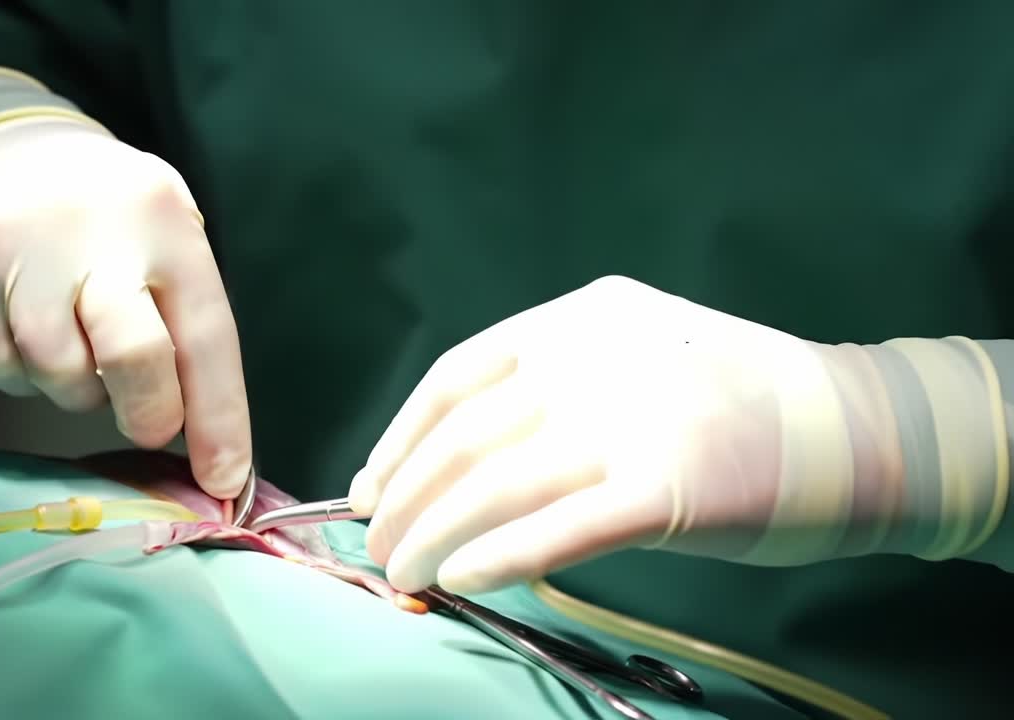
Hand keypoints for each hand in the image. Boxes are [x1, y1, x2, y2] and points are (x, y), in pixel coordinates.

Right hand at [0, 119, 250, 497]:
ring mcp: (13, 249)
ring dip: (74, 387)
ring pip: (60, 376)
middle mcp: (92, 230)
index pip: (206, 334)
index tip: (225, 480)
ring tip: (71, 340)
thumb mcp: (157, 229)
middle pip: (135, 358)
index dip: (220, 418)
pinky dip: (16, 370)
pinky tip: (17, 324)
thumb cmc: (96, 212)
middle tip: (147, 424)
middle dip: (147, 413)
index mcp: (162, 220)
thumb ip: (181, 314)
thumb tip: (206, 434)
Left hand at [348, 275, 974, 593]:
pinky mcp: (669, 485)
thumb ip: (552, 390)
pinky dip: (501, 556)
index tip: (371, 486)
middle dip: (407, 499)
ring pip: (498, 484)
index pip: (456, 376)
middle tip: (380, 547)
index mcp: (578, 318)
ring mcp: (633, 417)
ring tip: (406, 575)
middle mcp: (594, 357)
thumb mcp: (633, 358)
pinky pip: (560, 528)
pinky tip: (464, 578)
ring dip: (435, 535)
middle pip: (466, 435)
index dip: (400, 437)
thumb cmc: (731, 401)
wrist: (852, 426)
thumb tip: (451, 467)